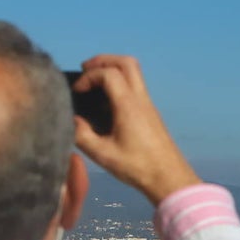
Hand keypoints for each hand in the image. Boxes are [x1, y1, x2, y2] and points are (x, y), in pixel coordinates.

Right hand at [70, 55, 200, 205]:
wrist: (169, 178)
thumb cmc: (137, 167)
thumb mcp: (103, 154)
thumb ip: (81, 135)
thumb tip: (70, 120)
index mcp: (128, 105)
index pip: (108, 73)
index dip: (89, 76)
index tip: (77, 92)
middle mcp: (141, 99)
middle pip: (126, 63)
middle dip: (104, 61)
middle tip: (86, 70)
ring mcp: (148, 105)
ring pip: (134, 73)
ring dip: (113, 70)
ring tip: (94, 84)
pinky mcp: (151, 113)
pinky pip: (135, 87)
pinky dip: (119, 84)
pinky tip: (106, 103)